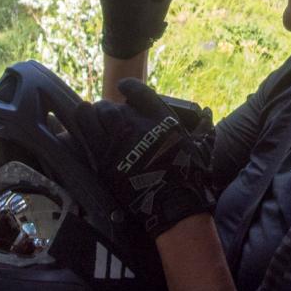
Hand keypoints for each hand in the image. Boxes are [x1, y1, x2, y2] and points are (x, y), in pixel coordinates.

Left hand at [36, 68, 214, 236]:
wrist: (172, 203)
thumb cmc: (189, 176)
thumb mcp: (202, 147)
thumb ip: (203, 128)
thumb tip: (208, 113)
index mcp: (161, 118)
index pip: (138, 91)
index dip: (127, 87)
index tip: (122, 87)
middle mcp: (137, 124)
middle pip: (112, 106)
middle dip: (107, 109)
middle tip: (107, 117)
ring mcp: (118, 141)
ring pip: (95, 115)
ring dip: (92, 116)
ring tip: (91, 118)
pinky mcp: (104, 159)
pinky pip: (85, 134)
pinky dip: (82, 128)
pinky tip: (82, 127)